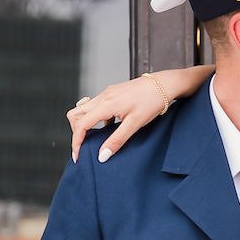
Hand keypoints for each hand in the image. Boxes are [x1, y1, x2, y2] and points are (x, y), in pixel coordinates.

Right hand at [67, 68, 207, 161]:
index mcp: (106, 104)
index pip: (81, 124)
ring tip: (97, 136)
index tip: (78, 155)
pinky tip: (110, 125)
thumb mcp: (135, 124)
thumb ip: (116, 140)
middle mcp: (103, 96)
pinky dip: (95, 117)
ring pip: (83, 108)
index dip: (76, 142)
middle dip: (77, 131)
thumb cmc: (152, 101)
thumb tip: (102, 156)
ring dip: (85, 123)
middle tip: (86, 145)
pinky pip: (95, 105)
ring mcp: (106, 93)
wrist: (164, 84)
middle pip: (75, 114)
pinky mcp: (112, 92)